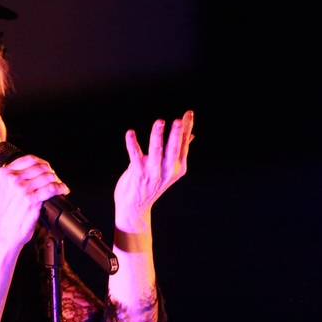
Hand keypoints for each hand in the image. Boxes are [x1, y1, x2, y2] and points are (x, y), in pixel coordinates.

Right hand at [0, 155, 68, 245]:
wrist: (3, 234)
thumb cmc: (5, 215)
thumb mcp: (4, 190)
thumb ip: (15, 178)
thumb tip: (36, 170)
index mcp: (3, 173)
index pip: (29, 159)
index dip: (42, 163)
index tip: (47, 169)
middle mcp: (12, 179)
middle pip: (41, 167)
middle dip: (51, 173)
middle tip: (55, 180)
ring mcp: (21, 189)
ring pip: (48, 176)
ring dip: (57, 181)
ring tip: (59, 186)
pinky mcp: (31, 200)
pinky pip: (52, 188)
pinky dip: (60, 188)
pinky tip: (62, 190)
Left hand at [114, 110, 193, 232]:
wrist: (134, 207)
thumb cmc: (150, 184)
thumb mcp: (168, 169)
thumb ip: (177, 151)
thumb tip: (191, 136)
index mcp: (177, 167)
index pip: (184, 145)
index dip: (186, 129)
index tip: (188, 114)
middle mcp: (168, 171)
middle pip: (174, 149)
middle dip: (177, 134)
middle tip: (179, 120)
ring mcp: (153, 174)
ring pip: (156, 152)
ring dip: (157, 137)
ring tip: (159, 122)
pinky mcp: (138, 175)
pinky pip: (135, 157)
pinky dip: (132, 145)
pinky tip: (130, 133)